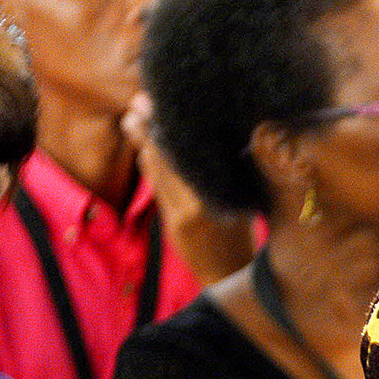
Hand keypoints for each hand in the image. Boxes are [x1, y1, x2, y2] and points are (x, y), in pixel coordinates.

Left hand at [123, 93, 253, 285]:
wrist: (235, 278)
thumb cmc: (247, 236)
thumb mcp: (243, 201)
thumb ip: (225, 173)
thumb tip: (206, 137)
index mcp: (219, 194)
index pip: (187, 152)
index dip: (170, 125)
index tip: (160, 101)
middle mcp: (197, 203)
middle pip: (166, 157)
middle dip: (149, 128)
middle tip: (137, 102)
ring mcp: (181, 215)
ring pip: (157, 172)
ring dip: (143, 144)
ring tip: (132, 118)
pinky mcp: (172, 224)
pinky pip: (159, 188)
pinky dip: (151, 165)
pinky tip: (145, 149)